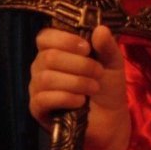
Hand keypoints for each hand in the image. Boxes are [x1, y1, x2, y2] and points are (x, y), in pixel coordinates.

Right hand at [29, 25, 130, 149]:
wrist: (110, 120)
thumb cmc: (108, 87)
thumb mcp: (113, 63)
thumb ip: (107, 46)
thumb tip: (100, 28)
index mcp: (56, 50)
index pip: (45, 36)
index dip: (64, 40)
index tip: (87, 48)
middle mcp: (42, 66)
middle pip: (49, 57)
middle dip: (79, 65)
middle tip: (98, 73)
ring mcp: (37, 87)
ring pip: (46, 78)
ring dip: (75, 82)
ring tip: (93, 88)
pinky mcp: (38, 109)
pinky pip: (42, 98)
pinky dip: (65, 98)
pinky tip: (80, 101)